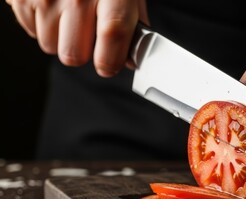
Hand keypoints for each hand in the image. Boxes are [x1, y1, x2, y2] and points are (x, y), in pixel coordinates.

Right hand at [6, 0, 148, 76]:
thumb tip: (130, 59)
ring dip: (61, 37)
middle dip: (82, 51)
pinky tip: (54, 5)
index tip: (109, 66)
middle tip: (88, 34)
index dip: (111, 59)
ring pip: (51, 46)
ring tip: (69, 13)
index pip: (113, 33)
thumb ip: (133, 25)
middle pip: (74, 54)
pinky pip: (32, 31)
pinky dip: (43, 24)